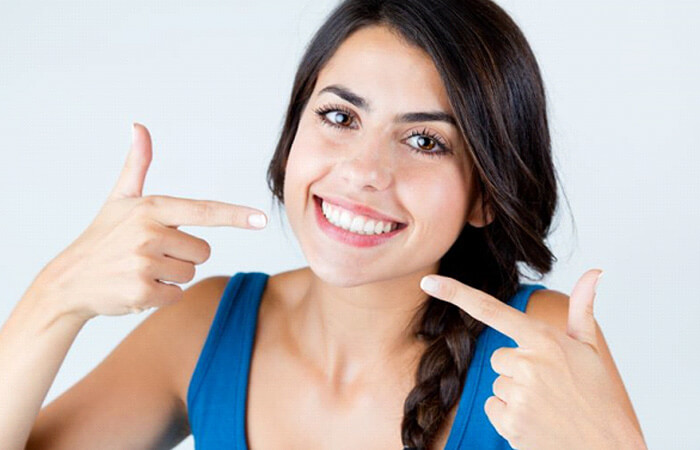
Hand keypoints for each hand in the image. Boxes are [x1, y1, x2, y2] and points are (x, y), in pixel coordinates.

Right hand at [22, 123, 267, 320]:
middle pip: (203, 250)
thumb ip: (137, 165)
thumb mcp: (119, 199)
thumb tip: (139, 127)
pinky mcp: (142, 292)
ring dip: (171, 277)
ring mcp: (145, 263)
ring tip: (141, 269)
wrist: (69, 281)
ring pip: (190, 273)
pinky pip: (176, 294)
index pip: (203, 211)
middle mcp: (149, 233)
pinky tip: (137, 287)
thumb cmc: (102, 237)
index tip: (261, 219)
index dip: (235, 215)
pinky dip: (161, 296)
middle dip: (183, 256)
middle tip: (150, 254)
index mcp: (151, 208)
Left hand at [419, 270, 641, 449]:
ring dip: (515, 395)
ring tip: (546, 407)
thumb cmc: (596, 396)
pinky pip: (492, 408)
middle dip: (516, 370)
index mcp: (544, 339)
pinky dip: (508, 416)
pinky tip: (535, 422)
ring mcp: (519, 393)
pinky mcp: (510, 421)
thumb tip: (595, 271)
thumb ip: (582, 308)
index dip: (456, 294)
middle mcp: (528, 362)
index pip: (491, 310)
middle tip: (547, 387)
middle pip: (497, 357)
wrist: (607, 447)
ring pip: (496, 384)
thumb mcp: (589, 349)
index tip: (428, 282)